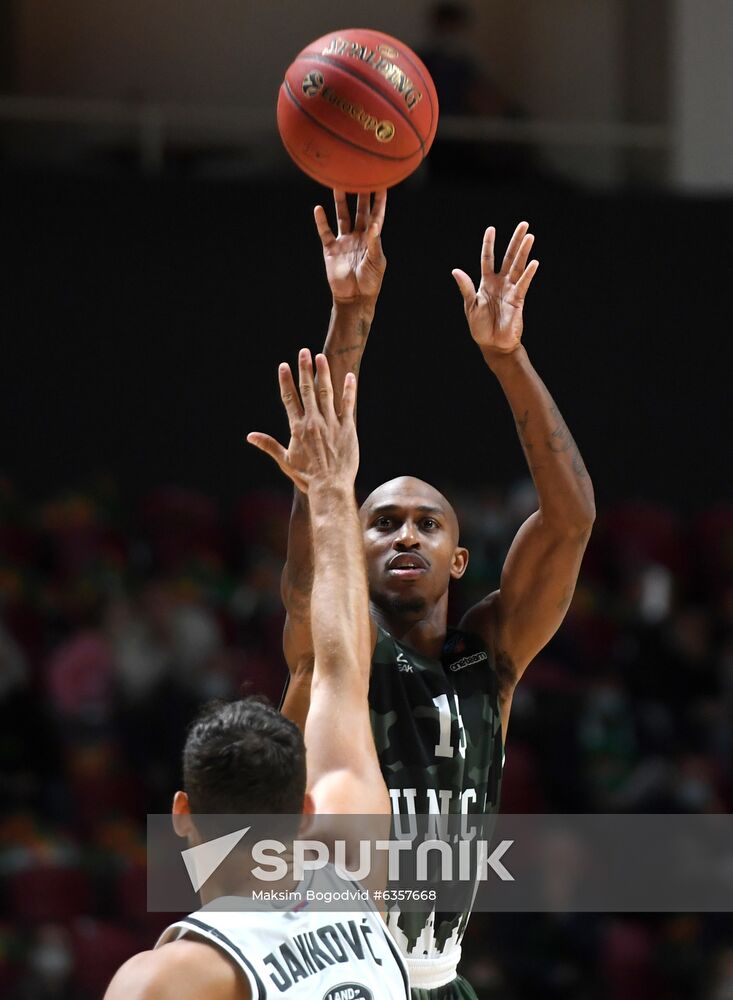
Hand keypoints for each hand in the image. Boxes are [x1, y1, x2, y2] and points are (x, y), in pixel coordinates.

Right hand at [247, 350, 357, 493]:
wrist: (330, 487)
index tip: (283, 366)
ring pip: (326, 393)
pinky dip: (349, 390)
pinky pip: (348, 405)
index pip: (289, 399)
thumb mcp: (285, 461)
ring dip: (324, 374)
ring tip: (321, 357)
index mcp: (298, 428)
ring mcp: (331, 424)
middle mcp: (313, 422)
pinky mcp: (347, 428)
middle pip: (307, 390)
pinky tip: (349, 376)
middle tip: (303, 352)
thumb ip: (268, 445)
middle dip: (304, 369)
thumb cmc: (307, 477)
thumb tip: (250, 436)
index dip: (286, 381)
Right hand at [314, 190, 386, 306]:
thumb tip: (375, 225)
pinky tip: (318, 209)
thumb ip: (375, 243)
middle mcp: (358, 236)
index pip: (377, 215)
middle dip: (360, 194)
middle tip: (359, 175)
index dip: (379, 200)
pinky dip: (321, 221)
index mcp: (372, 238)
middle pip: (359, 210)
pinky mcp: (331, 249)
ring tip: (337, 184)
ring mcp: (344, 241)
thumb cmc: (370, 282)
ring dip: (340, 202)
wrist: (354, 298)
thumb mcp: (376, 262)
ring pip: (342, 216)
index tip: (381, 183)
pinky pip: (325, 232)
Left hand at [452, 222, 538, 356]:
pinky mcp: (518, 300)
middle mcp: (500, 283)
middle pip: (508, 257)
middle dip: (515, 241)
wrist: (493, 345)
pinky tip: (534, 262)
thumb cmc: (480, 328)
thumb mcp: (470, 306)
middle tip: (524, 224)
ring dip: (524, 252)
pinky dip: (528, 274)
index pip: (488, 259)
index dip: (489, 244)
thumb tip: (455, 270)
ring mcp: (510, 290)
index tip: (491, 229)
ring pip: (518, 267)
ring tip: (530, 236)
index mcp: (486, 283)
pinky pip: (523, 284)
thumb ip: (466, 288)